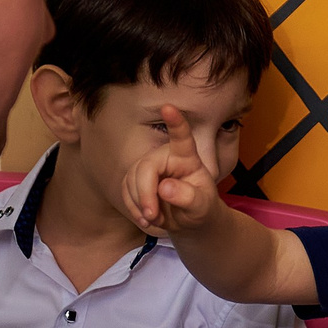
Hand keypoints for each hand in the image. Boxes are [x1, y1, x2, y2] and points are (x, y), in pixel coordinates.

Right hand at [120, 105, 223, 237]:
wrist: (190, 220)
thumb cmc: (200, 209)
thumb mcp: (202, 208)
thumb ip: (189, 197)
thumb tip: (165, 187)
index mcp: (187, 157)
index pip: (182, 137)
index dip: (175, 122)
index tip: (168, 107)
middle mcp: (166, 157)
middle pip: (146, 167)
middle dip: (145, 194)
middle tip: (152, 216)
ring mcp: (149, 167)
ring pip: (132, 179)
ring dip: (139, 203)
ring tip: (154, 219)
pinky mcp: (136, 179)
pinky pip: (125, 190)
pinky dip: (132, 207)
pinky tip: (145, 218)